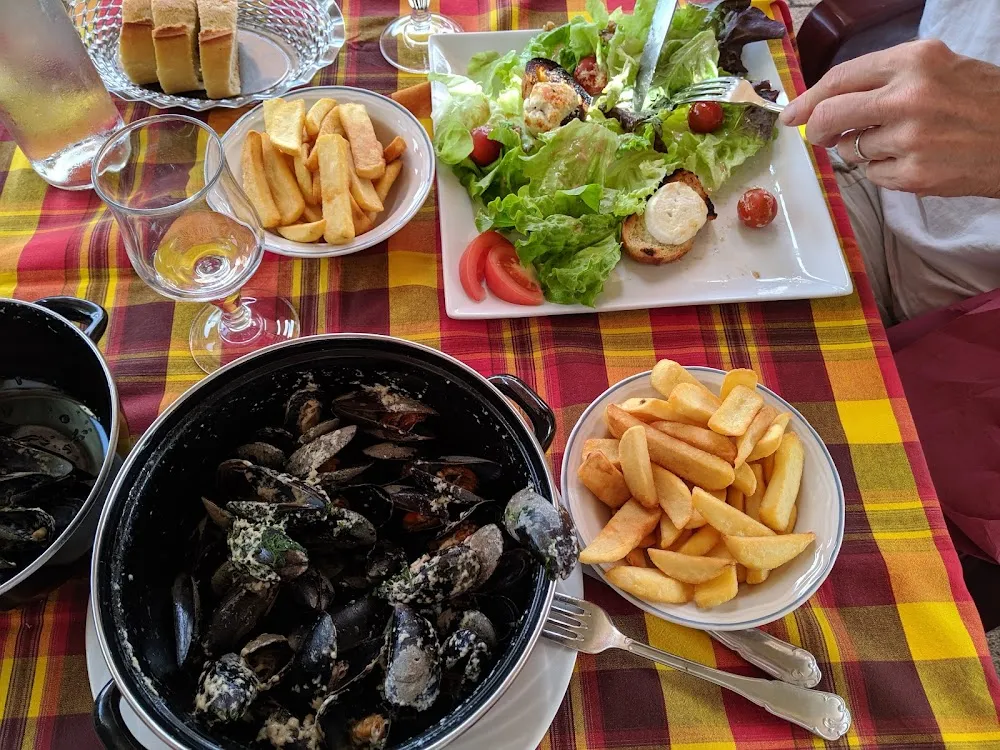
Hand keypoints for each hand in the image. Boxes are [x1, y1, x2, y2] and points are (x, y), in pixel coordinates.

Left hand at [780, 39, 999, 197]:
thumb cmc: (981, 102)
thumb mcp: (939, 69)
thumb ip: (885, 80)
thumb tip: (827, 102)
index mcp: (914, 60)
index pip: (840, 78)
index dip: (809, 99)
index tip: (793, 114)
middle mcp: (909, 96)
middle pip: (831, 115)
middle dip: (818, 129)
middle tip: (821, 137)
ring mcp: (910, 138)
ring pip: (852, 150)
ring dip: (864, 150)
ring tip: (904, 142)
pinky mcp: (913, 174)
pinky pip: (874, 175)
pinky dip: (885, 170)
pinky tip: (916, 160)